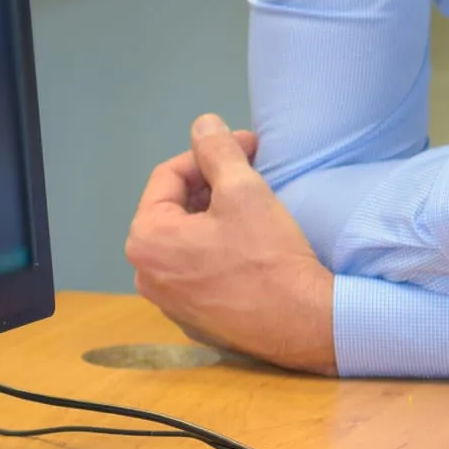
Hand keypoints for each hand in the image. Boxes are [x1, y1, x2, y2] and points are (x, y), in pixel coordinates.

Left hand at [124, 115, 337, 374]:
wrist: (302, 324)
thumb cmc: (268, 257)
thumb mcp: (244, 191)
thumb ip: (218, 150)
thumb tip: (203, 124)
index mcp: (147, 239)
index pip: (170, 176)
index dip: (210, 153)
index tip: (248, 146)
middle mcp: (146, 275)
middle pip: (176, 210)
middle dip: (213, 185)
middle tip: (254, 175)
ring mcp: (169, 303)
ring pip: (189, 242)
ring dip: (216, 218)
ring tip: (254, 210)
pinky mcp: (196, 321)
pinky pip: (200, 273)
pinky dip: (220, 254)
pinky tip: (252, 251)